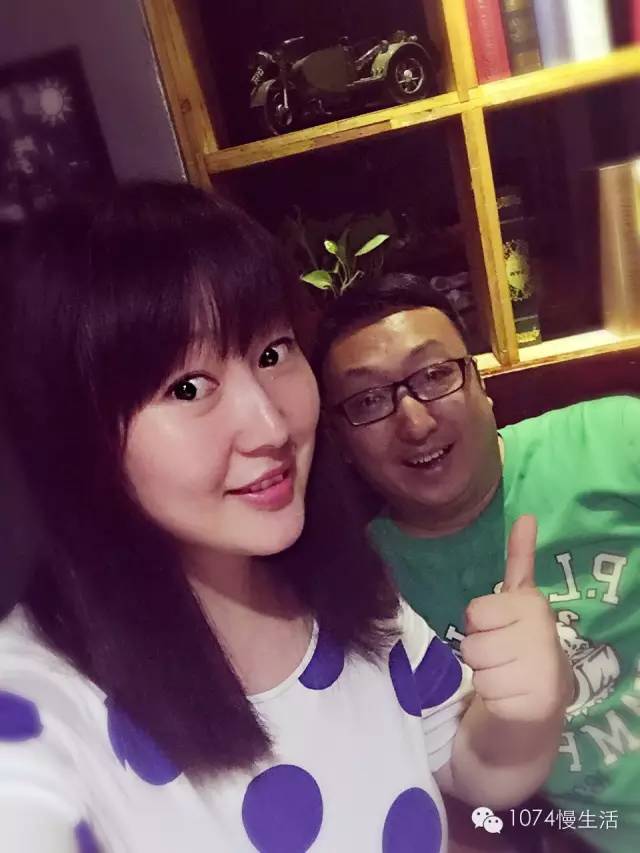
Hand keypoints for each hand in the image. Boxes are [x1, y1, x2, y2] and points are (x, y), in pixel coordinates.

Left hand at [460, 515, 572, 722]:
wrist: (544, 693)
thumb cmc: (521, 638)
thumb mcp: (518, 598)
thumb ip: (519, 559)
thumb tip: (526, 515)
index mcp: (532, 604)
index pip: (474, 612)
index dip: (479, 622)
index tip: (499, 625)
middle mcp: (541, 635)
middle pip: (471, 643)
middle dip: (479, 651)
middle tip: (502, 654)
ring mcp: (540, 671)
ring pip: (477, 670)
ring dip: (485, 675)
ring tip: (507, 672)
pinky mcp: (535, 704)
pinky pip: (487, 696)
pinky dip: (494, 698)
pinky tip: (513, 693)